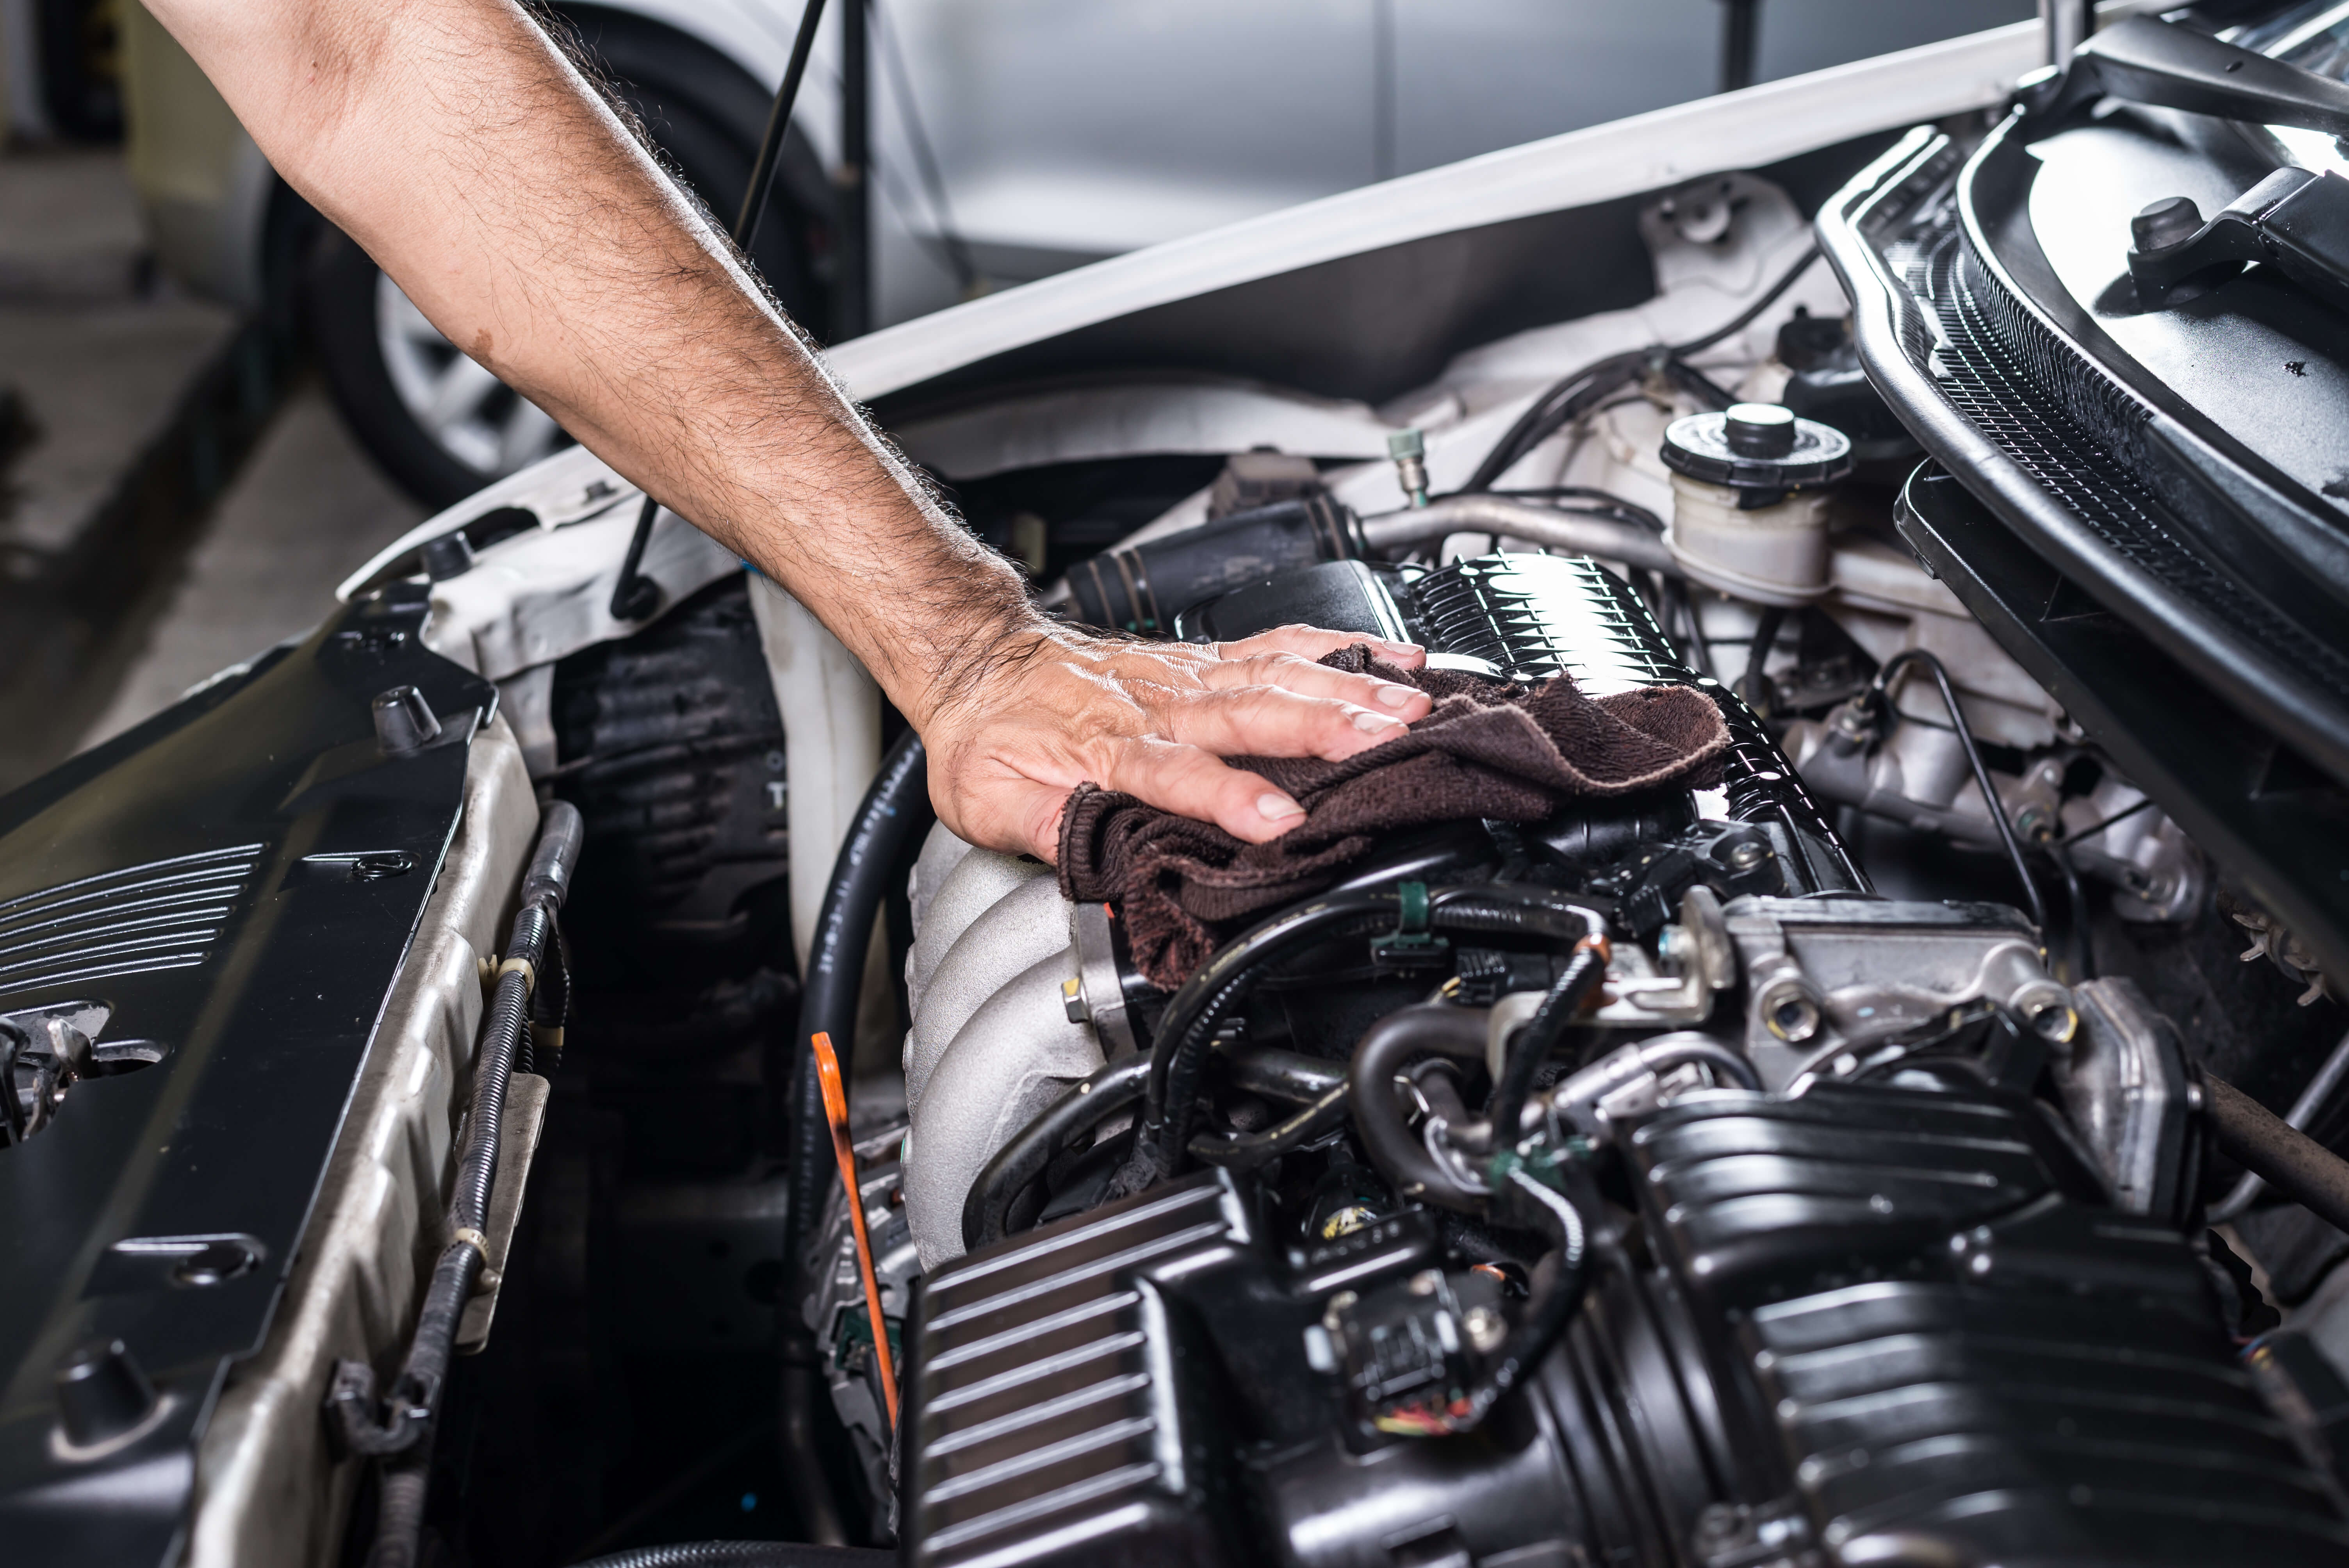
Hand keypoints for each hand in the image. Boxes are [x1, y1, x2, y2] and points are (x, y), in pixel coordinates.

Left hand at [918, 621, 1431, 860]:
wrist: (978, 657)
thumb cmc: (990, 734)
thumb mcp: (988, 801)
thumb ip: (1045, 833)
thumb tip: (1097, 872)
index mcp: (1107, 744)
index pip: (1176, 773)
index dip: (1227, 798)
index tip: (1278, 822)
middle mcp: (1159, 702)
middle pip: (1250, 711)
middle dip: (1324, 726)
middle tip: (1388, 738)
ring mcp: (1188, 673)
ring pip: (1276, 674)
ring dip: (1347, 688)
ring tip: (1409, 701)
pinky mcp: (1206, 658)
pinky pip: (1280, 644)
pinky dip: (1339, 647)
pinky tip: (1393, 655)